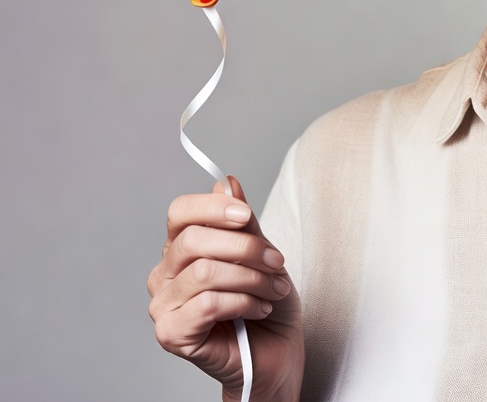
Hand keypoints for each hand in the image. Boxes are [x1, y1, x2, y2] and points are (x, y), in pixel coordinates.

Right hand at [147, 177, 303, 401]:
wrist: (276, 352)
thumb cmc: (266, 301)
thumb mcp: (261, 252)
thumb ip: (241, 221)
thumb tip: (226, 182)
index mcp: (181, 248)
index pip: (180, 212)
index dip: (213, 207)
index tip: (246, 215)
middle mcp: (164, 275)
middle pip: (194, 240)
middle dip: (245, 247)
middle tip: (276, 261)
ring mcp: (163, 306)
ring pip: (205, 272)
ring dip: (251, 278)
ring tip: (274, 289)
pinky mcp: (171, 335)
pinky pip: (208, 304)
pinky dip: (243, 302)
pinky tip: (258, 309)